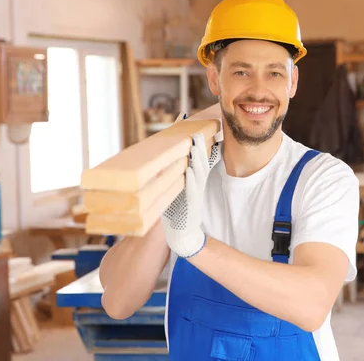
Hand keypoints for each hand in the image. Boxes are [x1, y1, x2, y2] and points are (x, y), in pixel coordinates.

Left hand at [161, 133, 220, 257]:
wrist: (182, 234)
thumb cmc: (176, 211)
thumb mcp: (175, 189)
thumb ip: (173, 174)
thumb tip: (162, 157)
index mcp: (194, 180)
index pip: (198, 159)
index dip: (198, 144)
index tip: (195, 129)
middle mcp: (197, 185)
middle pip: (201, 162)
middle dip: (199, 147)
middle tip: (197, 132)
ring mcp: (195, 194)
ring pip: (198, 173)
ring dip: (197, 160)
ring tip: (194, 146)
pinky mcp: (191, 205)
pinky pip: (192, 190)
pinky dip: (190, 180)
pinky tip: (188, 170)